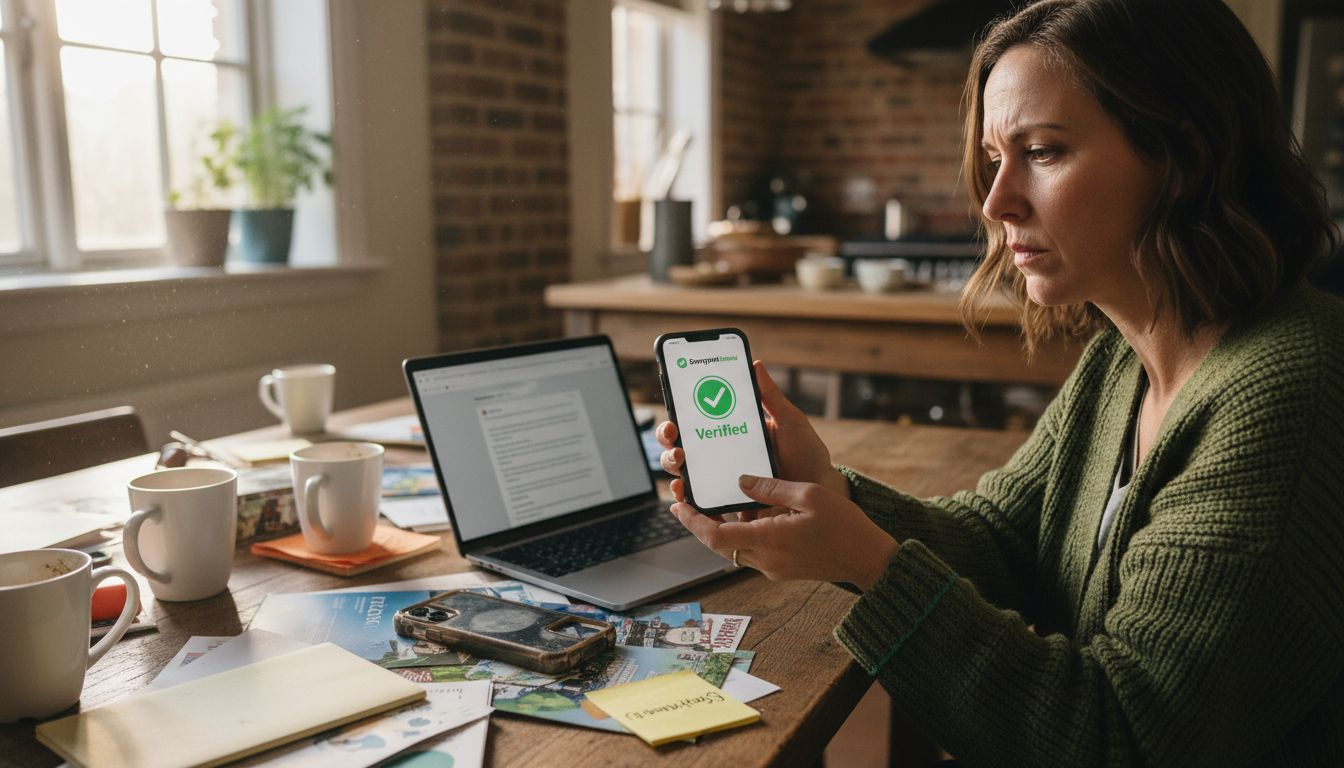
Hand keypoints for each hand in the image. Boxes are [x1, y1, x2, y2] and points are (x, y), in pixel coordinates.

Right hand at [656, 361, 849, 504]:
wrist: (820, 490)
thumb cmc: (806, 455)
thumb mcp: (790, 422)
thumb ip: (771, 397)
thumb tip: (756, 365)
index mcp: (732, 430)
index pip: (697, 418)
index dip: (679, 411)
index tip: (675, 404)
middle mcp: (721, 454)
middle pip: (681, 443)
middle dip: (667, 436)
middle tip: (673, 432)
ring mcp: (721, 479)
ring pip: (683, 470)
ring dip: (671, 462)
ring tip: (679, 458)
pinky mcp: (726, 502)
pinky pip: (698, 501)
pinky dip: (684, 495)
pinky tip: (683, 488)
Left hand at [671, 475, 896, 589]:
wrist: (869, 560)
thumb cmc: (844, 525)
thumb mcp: (808, 495)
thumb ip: (770, 488)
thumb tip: (740, 481)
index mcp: (768, 540)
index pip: (715, 535)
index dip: (691, 521)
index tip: (677, 505)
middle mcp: (765, 559)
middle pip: (718, 544)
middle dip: (699, 524)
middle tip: (685, 502)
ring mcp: (773, 568)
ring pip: (734, 548)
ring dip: (720, 529)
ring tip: (712, 504)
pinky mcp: (782, 569)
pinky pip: (752, 551)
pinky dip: (741, 533)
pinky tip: (746, 514)